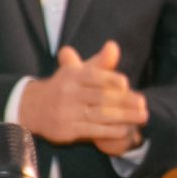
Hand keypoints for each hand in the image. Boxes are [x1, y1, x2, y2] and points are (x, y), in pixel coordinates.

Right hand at [16, 40, 148, 147]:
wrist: (32, 108)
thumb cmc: (66, 87)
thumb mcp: (79, 71)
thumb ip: (100, 62)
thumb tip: (113, 46)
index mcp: (72, 76)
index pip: (97, 76)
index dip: (114, 81)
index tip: (128, 85)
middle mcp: (68, 93)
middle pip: (103, 97)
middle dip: (126, 102)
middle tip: (144, 105)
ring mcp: (66, 112)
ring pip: (101, 115)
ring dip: (125, 118)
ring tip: (142, 117)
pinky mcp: (66, 130)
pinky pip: (94, 131)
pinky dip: (112, 131)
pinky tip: (126, 130)